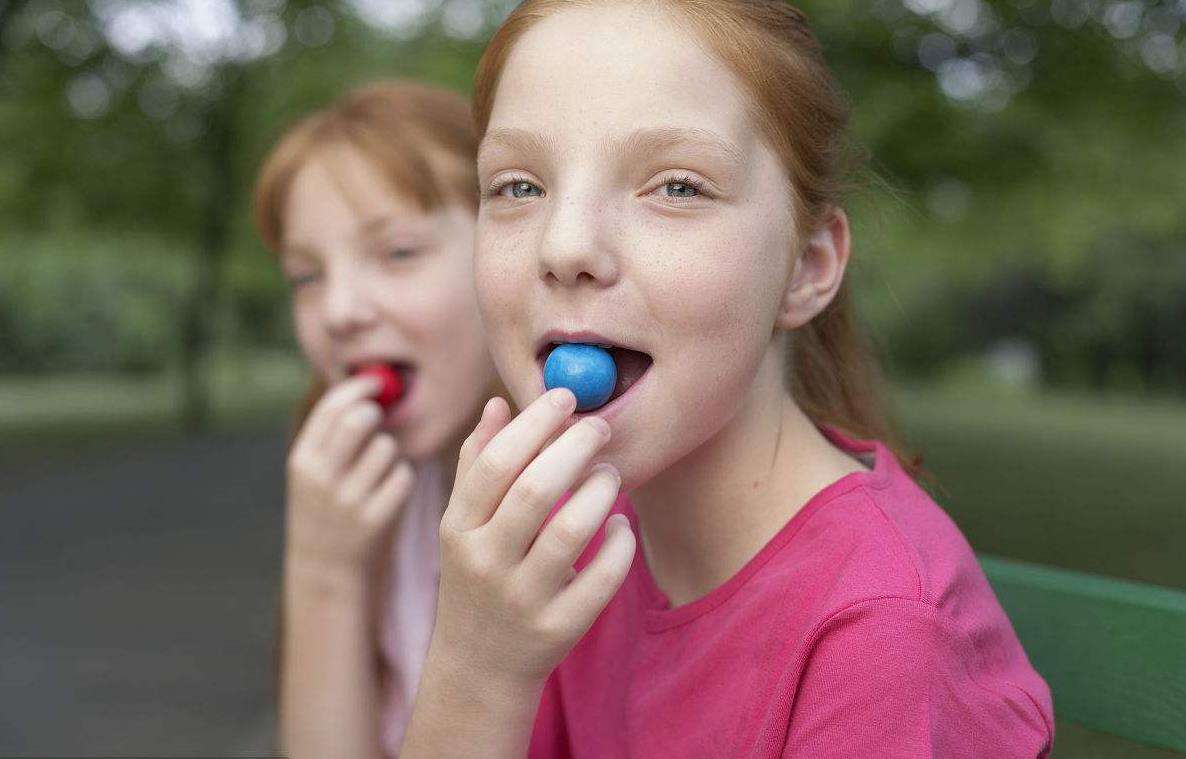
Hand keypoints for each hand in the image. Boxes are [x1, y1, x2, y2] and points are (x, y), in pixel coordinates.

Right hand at [285, 374, 415, 576]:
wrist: (325, 569)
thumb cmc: (326, 507)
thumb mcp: (313, 472)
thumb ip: (332, 435)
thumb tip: (370, 387)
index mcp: (302, 462)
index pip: (330, 408)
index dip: (358, 387)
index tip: (376, 381)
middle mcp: (320, 480)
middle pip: (358, 421)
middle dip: (375, 413)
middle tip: (379, 420)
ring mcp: (347, 502)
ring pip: (386, 448)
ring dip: (391, 451)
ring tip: (380, 466)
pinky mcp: (374, 521)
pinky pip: (402, 476)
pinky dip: (402, 476)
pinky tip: (391, 488)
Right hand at [427, 389, 635, 689]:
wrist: (477, 667)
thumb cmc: (476, 576)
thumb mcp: (462, 524)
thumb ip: (477, 463)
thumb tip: (498, 403)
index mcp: (458, 528)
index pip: (497, 463)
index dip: (535, 423)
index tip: (566, 396)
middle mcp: (485, 563)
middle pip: (535, 490)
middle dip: (575, 448)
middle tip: (599, 428)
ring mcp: (521, 599)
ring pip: (570, 531)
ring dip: (600, 491)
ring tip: (611, 474)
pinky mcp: (559, 629)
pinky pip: (601, 579)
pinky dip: (619, 545)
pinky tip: (621, 526)